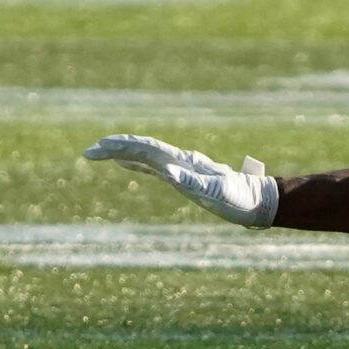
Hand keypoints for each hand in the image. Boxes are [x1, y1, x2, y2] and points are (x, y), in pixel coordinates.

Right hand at [83, 134, 278, 226]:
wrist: (259, 200)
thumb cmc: (239, 199)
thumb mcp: (218, 193)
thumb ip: (195, 182)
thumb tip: (168, 172)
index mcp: (184, 163)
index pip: (147, 149)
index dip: (122, 147)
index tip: (99, 147)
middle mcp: (181, 161)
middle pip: (143, 149)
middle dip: (115, 148)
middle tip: (89, 151)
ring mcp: (183, 167)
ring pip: (146, 155)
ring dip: (123, 153)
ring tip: (100, 152)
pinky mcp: (186, 176)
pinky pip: (154, 166)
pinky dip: (137, 162)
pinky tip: (128, 164)